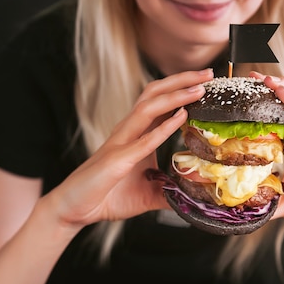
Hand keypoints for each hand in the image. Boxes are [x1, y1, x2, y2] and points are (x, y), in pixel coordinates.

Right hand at [45, 69, 213, 227]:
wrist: (74, 209)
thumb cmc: (106, 197)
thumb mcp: (147, 195)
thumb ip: (169, 191)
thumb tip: (194, 196)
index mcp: (134, 135)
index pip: (159, 103)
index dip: (182, 89)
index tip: (207, 83)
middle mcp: (127, 132)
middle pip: (154, 94)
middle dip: (182, 80)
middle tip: (208, 74)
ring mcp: (120, 143)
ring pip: (148, 108)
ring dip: (176, 95)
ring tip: (199, 88)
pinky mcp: (116, 160)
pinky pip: (143, 140)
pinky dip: (164, 127)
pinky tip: (182, 117)